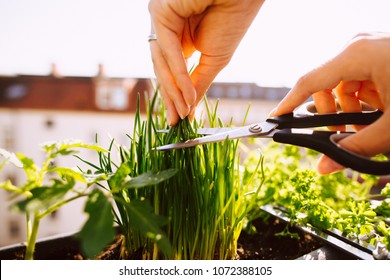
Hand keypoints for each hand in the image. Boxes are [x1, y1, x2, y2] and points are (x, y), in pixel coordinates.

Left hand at [148, 0, 264, 124]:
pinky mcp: (160, 12)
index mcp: (179, 39)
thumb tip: (189, 107)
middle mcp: (167, 30)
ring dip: (174, 90)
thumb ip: (198, 83)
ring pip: (162, 62)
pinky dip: (178, 74)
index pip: (171, 72)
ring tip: (183, 111)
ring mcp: (162, 21)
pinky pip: (168, 50)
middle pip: (163, 70)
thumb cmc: (233, 20)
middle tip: (175, 121)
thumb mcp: (215, 60)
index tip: (179, 119)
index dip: (175, 96)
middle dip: (170, 98)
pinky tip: (187, 94)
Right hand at [270, 33, 389, 173]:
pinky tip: (382, 109)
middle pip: (325, 85)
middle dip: (333, 114)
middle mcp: (359, 46)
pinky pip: (360, 78)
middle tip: (345, 135)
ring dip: (351, 109)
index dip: (288, 104)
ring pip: (342, 84)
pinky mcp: (382, 52)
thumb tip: (325, 167)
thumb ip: (355, 148)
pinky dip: (365, 99)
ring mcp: (371, 47)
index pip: (308, 82)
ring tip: (370, 124)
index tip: (275, 120)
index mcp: (357, 54)